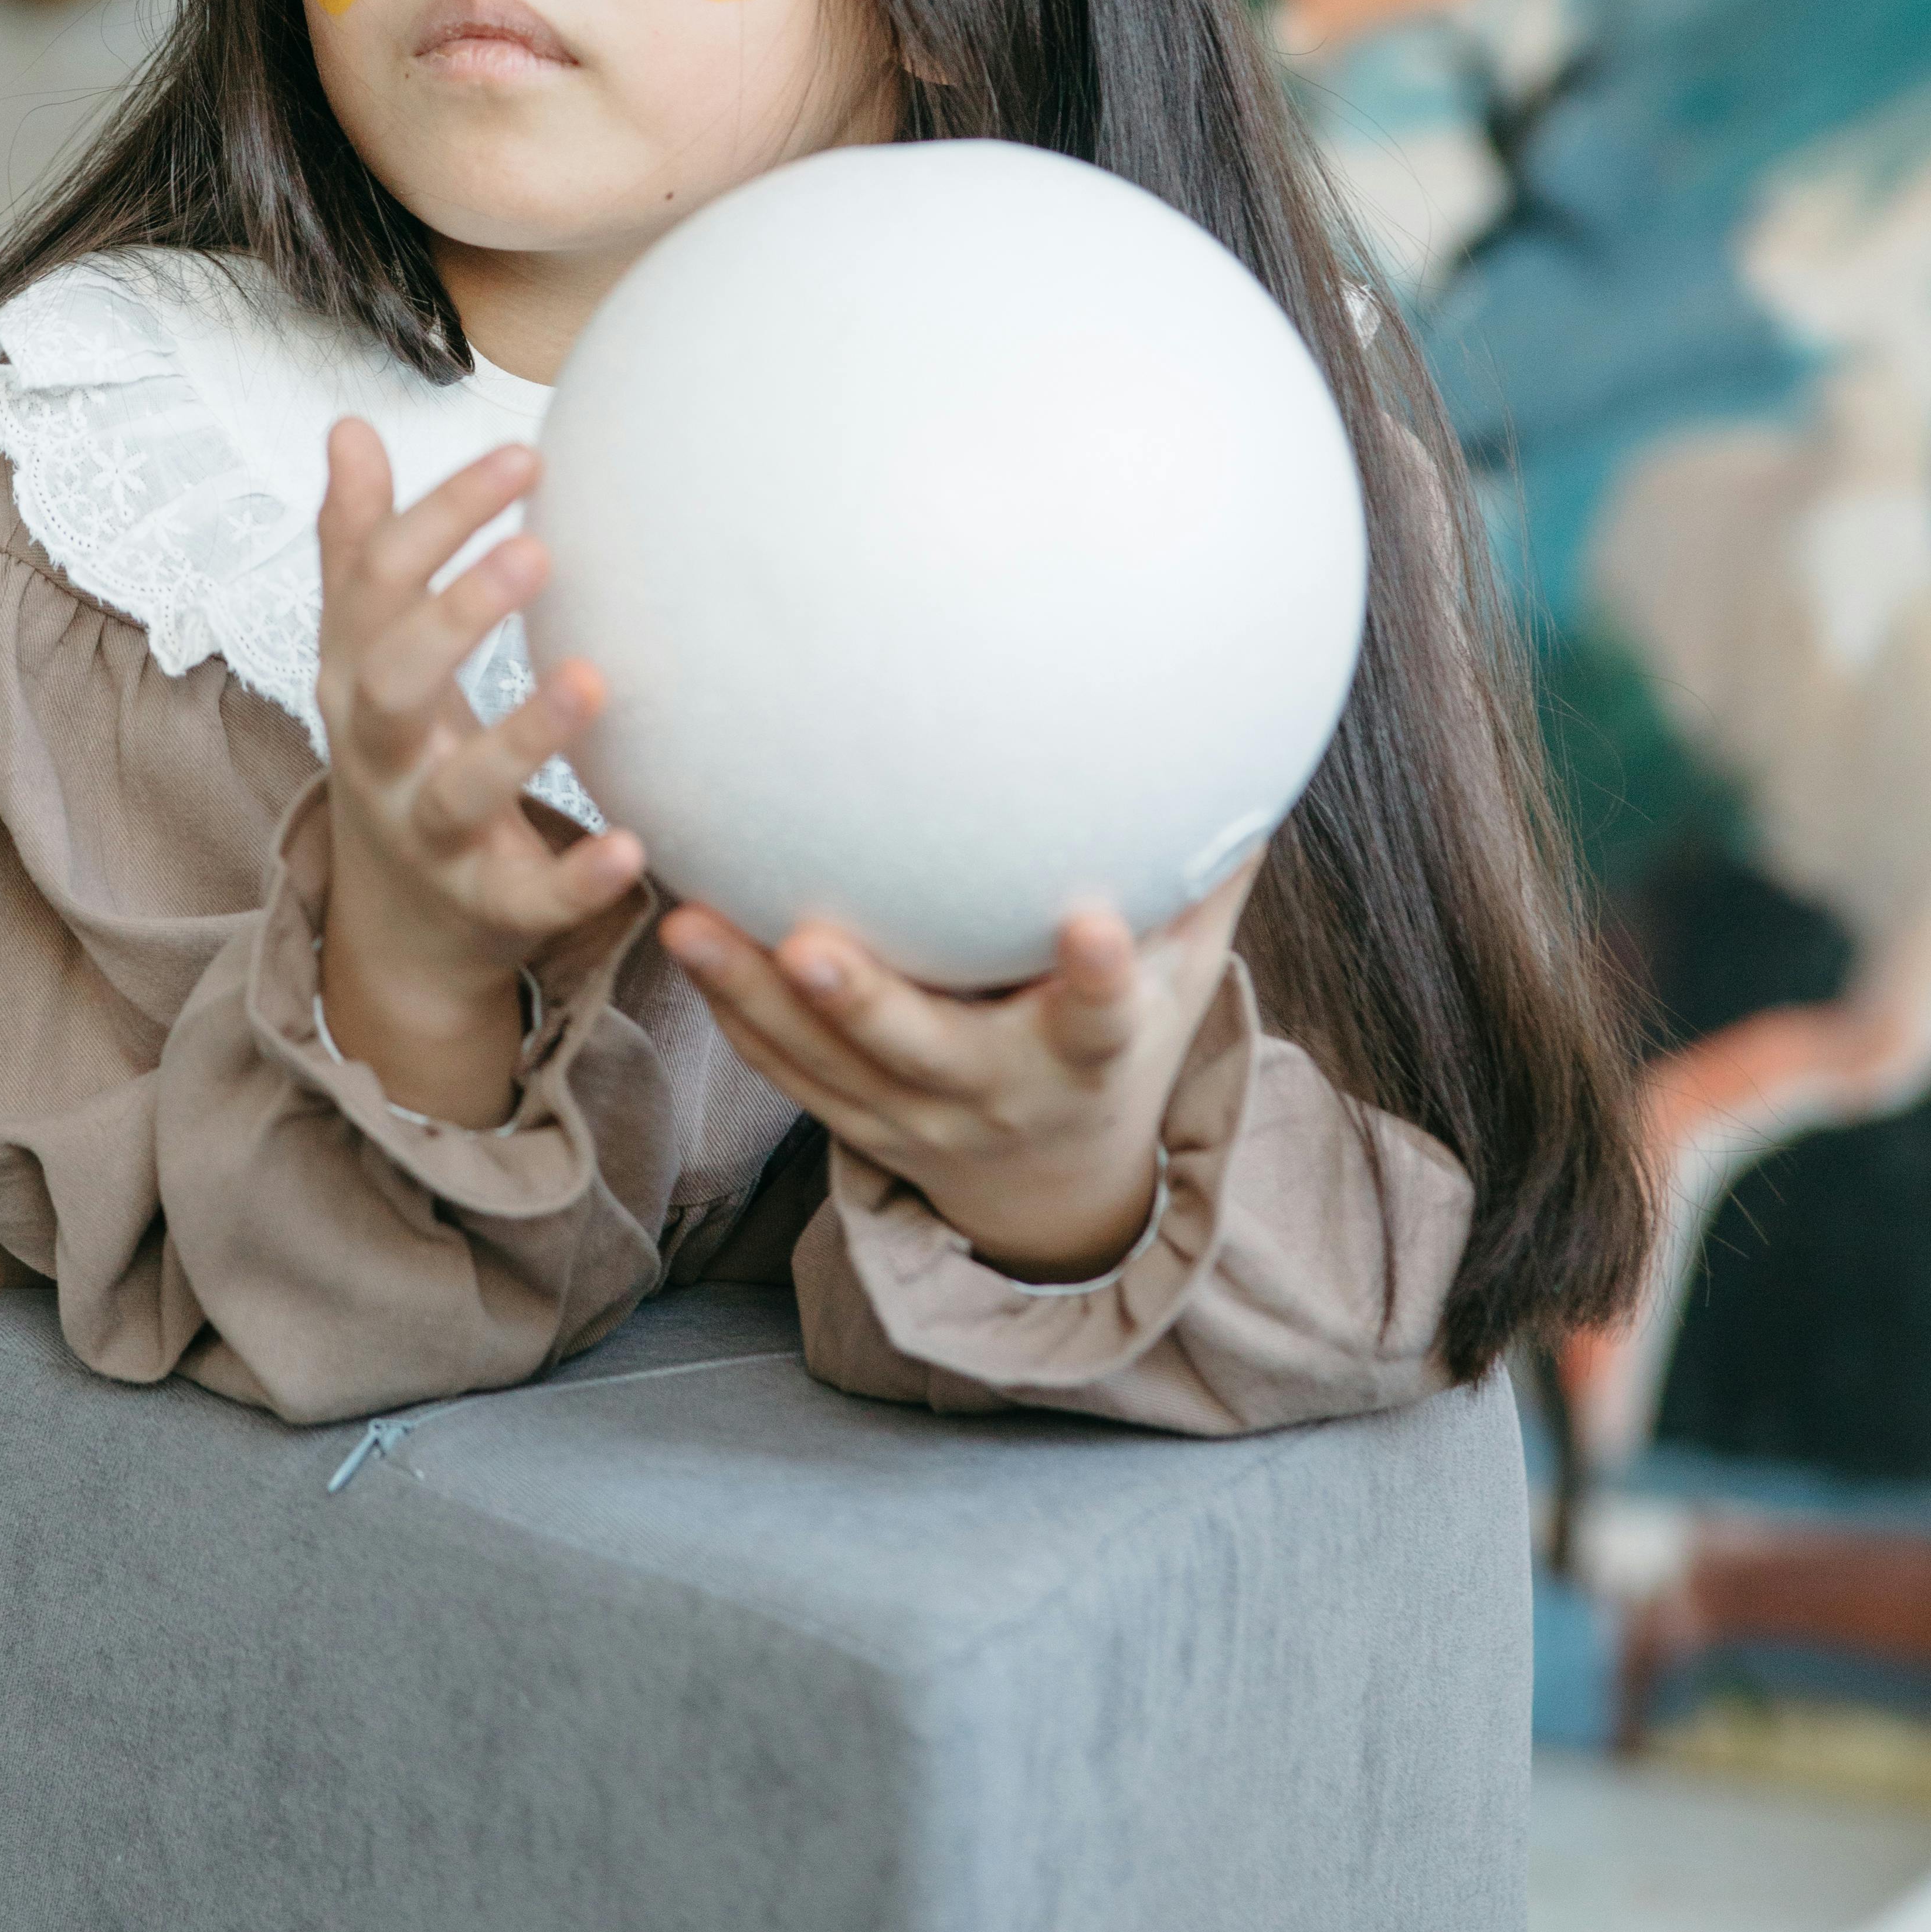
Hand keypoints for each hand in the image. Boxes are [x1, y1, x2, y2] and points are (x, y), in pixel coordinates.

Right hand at [314, 421, 643, 1124]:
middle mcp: (381, 754)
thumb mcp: (367, 651)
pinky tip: (633, 845)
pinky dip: (576, 879)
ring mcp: (429, 834)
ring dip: (524, 738)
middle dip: (455, 616)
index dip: (441, 515)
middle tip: (537, 551)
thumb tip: (348, 428)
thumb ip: (361, 545)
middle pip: (391, 682)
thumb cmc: (399, 751)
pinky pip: (530, 897)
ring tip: (592, 679)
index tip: (527, 454)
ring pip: (461, 791)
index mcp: (355, 677)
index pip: (377, 584)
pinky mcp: (488, 903)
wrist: (398, 922)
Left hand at [659, 848, 1263, 1280]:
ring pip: (826, 1067)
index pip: (1102, 1018)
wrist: (1061, 1184)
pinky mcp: (857, 1123)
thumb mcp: (1184, 975)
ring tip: (686, 925)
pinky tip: (683, 941)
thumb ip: (1204, 877)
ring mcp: (918, 1118)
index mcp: (1089, 1057)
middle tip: (811, 946)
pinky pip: (785, 1074)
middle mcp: (999, 1093)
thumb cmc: (1130, 1038)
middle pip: (927, 1053)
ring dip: (754, 999)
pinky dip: (732, 1015)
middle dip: (867, 1004)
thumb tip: (1247, 747)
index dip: (1101, 976)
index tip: (1095, 923)